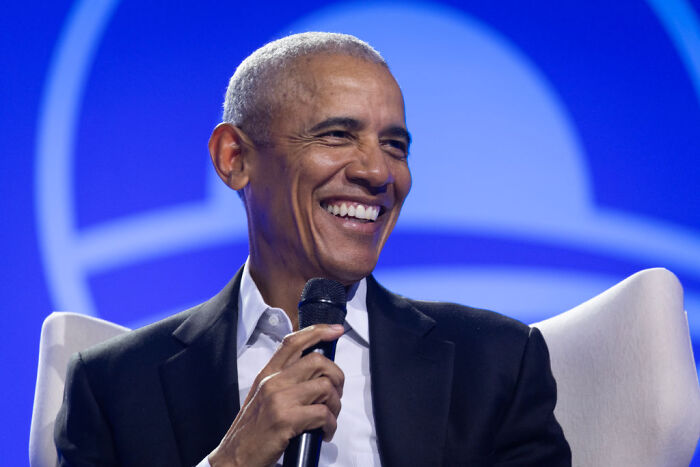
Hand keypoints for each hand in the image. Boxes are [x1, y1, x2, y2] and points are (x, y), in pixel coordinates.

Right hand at [208, 324, 345, 466]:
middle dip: (337, 377)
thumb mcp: (263, 396)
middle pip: (318, 361)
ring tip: (329, 418)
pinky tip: (324, 433)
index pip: (294, 342)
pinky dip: (330, 425)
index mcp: (267, 373)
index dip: (319, 331)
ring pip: (325, 387)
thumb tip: (315, 371)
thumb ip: (284, 379)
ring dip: (336, 405)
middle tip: (336, 394)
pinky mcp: (285, 419)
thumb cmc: (253, 430)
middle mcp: (272, 381)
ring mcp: (278, 399)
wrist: (235, 457)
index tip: (336, 330)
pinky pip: (323, 414)